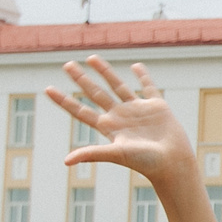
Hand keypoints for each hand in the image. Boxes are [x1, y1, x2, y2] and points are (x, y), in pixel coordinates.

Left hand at [49, 59, 194, 183]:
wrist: (174, 163)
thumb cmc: (146, 162)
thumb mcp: (116, 154)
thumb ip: (91, 154)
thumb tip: (66, 161)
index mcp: (108, 127)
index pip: (81, 111)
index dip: (64, 101)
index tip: (48, 89)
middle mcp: (120, 117)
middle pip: (95, 94)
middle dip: (81, 79)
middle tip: (67, 65)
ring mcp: (138, 111)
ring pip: (117, 86)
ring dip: (105, 72)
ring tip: (91, 58)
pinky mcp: (157, 107)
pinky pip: (148, 87)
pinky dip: (143, 76)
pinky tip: (135, 66)